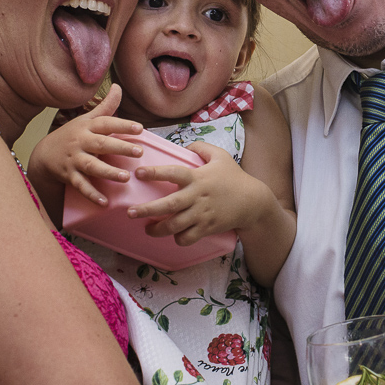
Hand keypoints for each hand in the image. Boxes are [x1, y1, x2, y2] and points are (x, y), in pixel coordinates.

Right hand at [28, 86, 143, 205]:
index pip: (106, 123)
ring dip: (108, 172)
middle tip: (139, 152)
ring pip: (92, 167)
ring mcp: (74, 160)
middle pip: (101, 144)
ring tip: (125, 177)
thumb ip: (105, 106)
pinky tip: (104, 202)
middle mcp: (81, 142)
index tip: (139, 128)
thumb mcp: (86, 119)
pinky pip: (81, 186)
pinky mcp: (69, 176)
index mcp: (87, 127)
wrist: (44, 155)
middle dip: (119, 148)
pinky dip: (92, 194)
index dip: (122, 125)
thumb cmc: (72, 135)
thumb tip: (119, 87)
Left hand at [129, 141, 274, 246]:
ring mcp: (202, 214)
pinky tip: (173, 235)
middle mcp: (197, 196)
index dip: (155, 173)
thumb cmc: (234, 177)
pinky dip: (178, 239)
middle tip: (131, 213)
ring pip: (175, 226)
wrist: (253, 201)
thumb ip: (201, 147)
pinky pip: (188, 238)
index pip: (173, 173)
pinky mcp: (207, 227)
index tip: (139, 173)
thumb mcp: (220, 156)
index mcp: (197, 177)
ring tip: (147, 229)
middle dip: (147, 210)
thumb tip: (186, 144)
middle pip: (168, 205)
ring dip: (158, 230)